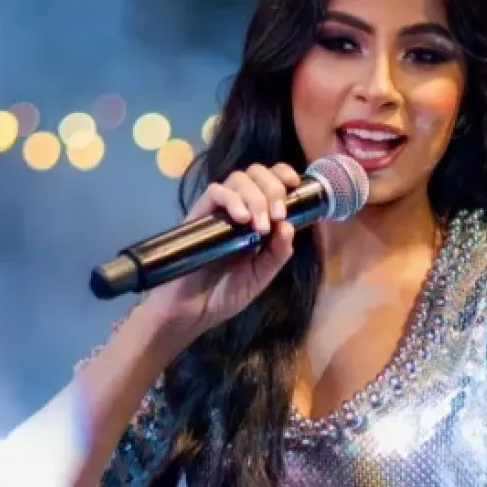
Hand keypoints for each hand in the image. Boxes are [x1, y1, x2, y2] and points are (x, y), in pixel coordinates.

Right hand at [142, 163, 301, 339]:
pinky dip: (232, 200)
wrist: (192, 312)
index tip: (294, 184)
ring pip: (237, 179)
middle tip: (277, 215)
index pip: (269, 181)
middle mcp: (237, 209)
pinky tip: (242, 220)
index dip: (282, 174)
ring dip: (256, 197)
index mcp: (256, 218)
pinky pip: (215, 192)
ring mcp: (217, 212)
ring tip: (259, 226)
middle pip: (255, 173)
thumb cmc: (225, 294)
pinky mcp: (198, 216)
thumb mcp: (261, 275)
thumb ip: (277, 253)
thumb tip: (288, 225)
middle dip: (273, 188)